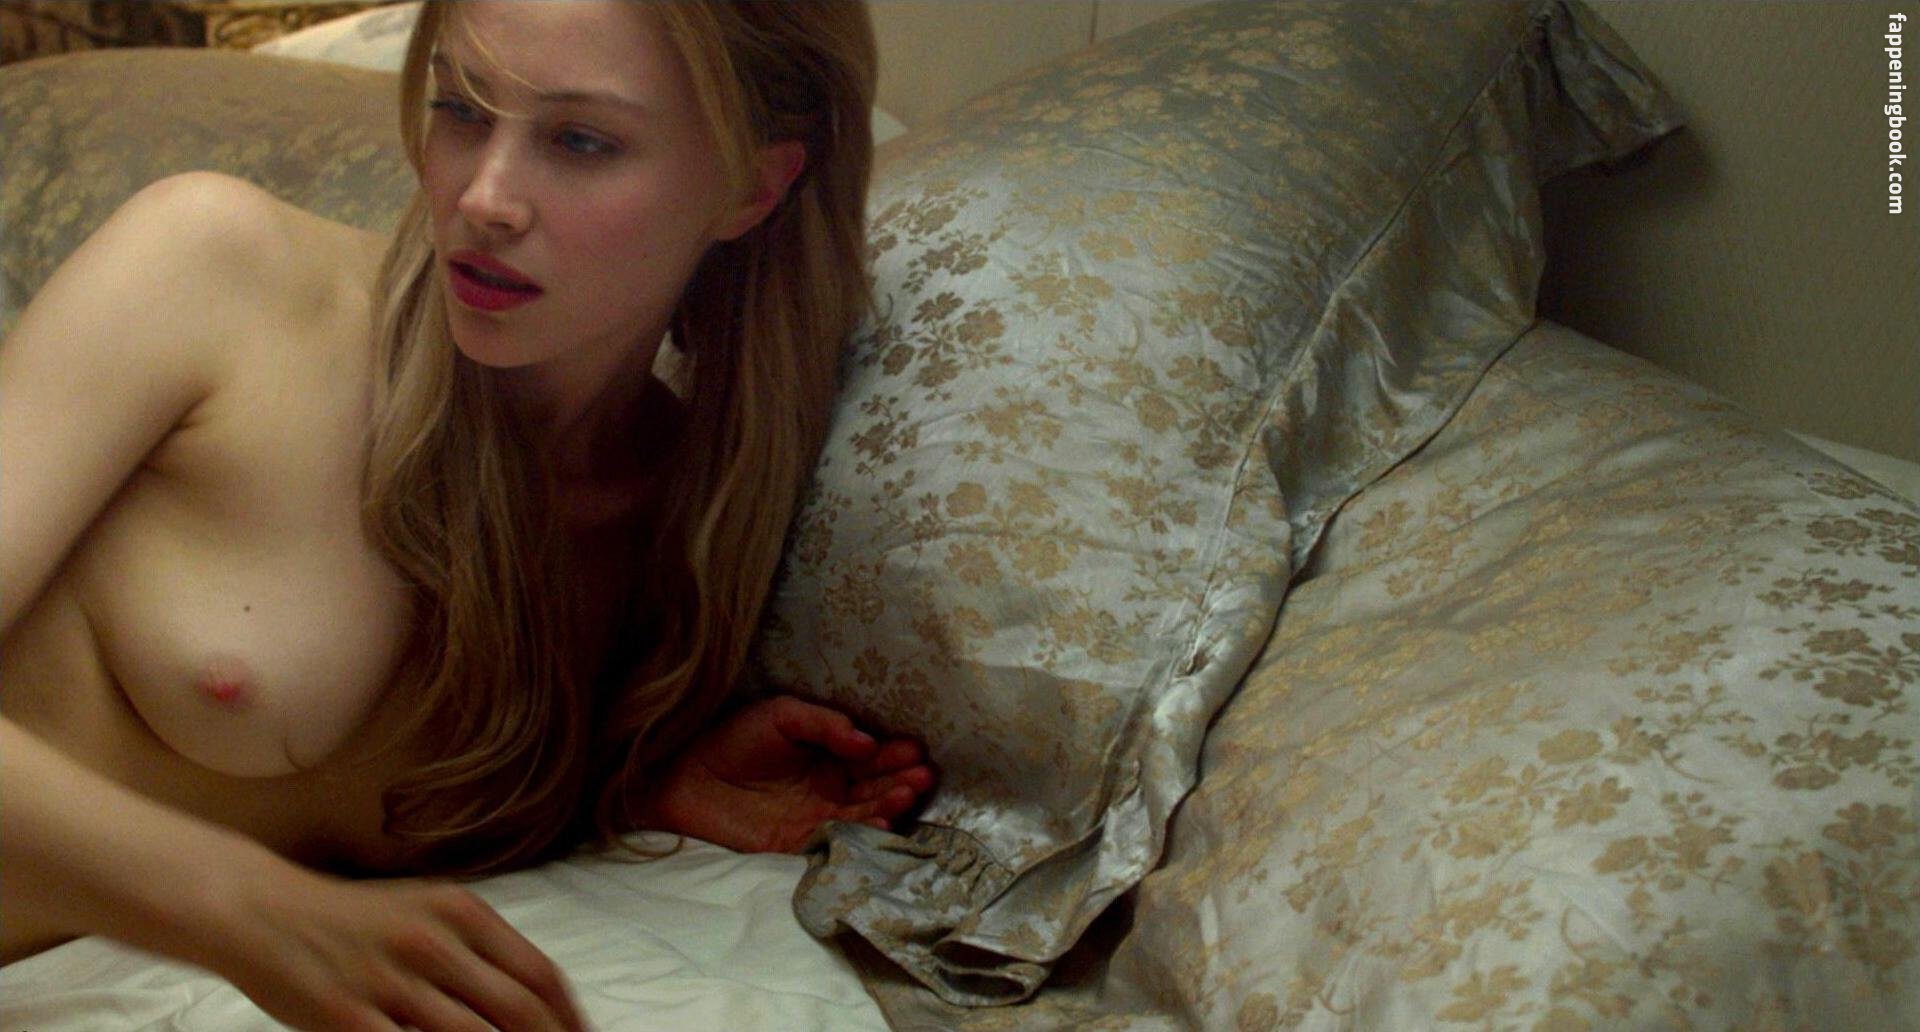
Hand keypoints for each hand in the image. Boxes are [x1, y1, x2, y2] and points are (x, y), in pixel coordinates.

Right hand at [192, 856, 586, 1031]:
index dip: (569, 1019)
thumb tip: (533, 999)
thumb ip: (478, 950)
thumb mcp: (426, 912)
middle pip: (517, 1011)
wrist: (263, 912)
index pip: (539, 974)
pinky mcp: (349, 1018)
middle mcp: (433, 943)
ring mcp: (391, 982)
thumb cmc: (354, 920)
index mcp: (461, 912)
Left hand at [643, 695, 935, 853]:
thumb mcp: (780, 715)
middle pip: (874, 787)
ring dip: (889, 805)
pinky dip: (860, 834)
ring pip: (863, 815)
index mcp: (828, 756)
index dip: (894, 754)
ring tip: (909, 793)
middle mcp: (828, 789)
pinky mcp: (795, 844)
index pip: (871, 757)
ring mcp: (814, 818)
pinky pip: (835, 841)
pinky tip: (880, 823)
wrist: (682, 776)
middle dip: (901, 780)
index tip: (915, 749)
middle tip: (923, 774)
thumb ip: (824, 724)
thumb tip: (866, 742)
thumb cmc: (730, 739)